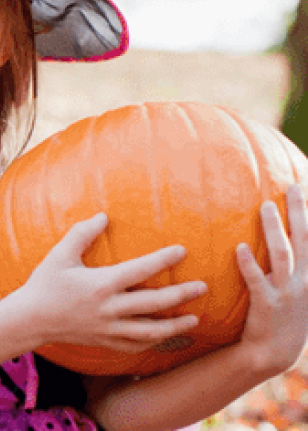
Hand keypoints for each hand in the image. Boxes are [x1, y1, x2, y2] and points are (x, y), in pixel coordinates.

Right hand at [10, 213, 206, 352]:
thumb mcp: (59, 255)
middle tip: (202, 287)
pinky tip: (167, 337)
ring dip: (175, 325)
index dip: (163, 260)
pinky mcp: (104, 341)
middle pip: (154, 303)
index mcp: (100, 284)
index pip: (140, 270)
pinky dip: (154, 343)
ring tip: (194, 318)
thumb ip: (81, 234)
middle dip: (181, 295)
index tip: (182, 251)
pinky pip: (134, 346)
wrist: (29, 319)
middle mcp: (108, 308)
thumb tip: (103, 215)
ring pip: (150, 331)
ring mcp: (107, 328)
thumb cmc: (43, 284)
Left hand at [235, 184, 307, 374]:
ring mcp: (287, 292)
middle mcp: (304, 281)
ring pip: (282, 255)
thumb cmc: (284, 316)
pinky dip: (248, 263)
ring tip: (264, 207)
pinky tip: (239, 247)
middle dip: (299, 213)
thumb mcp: (299, 291)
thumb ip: (295, 267)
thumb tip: (287, 243)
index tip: (306, 190)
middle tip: (292, 188)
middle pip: (304, 240)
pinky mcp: (266, 304)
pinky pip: (256, 280)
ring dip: (274, 230)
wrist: (274, 352)